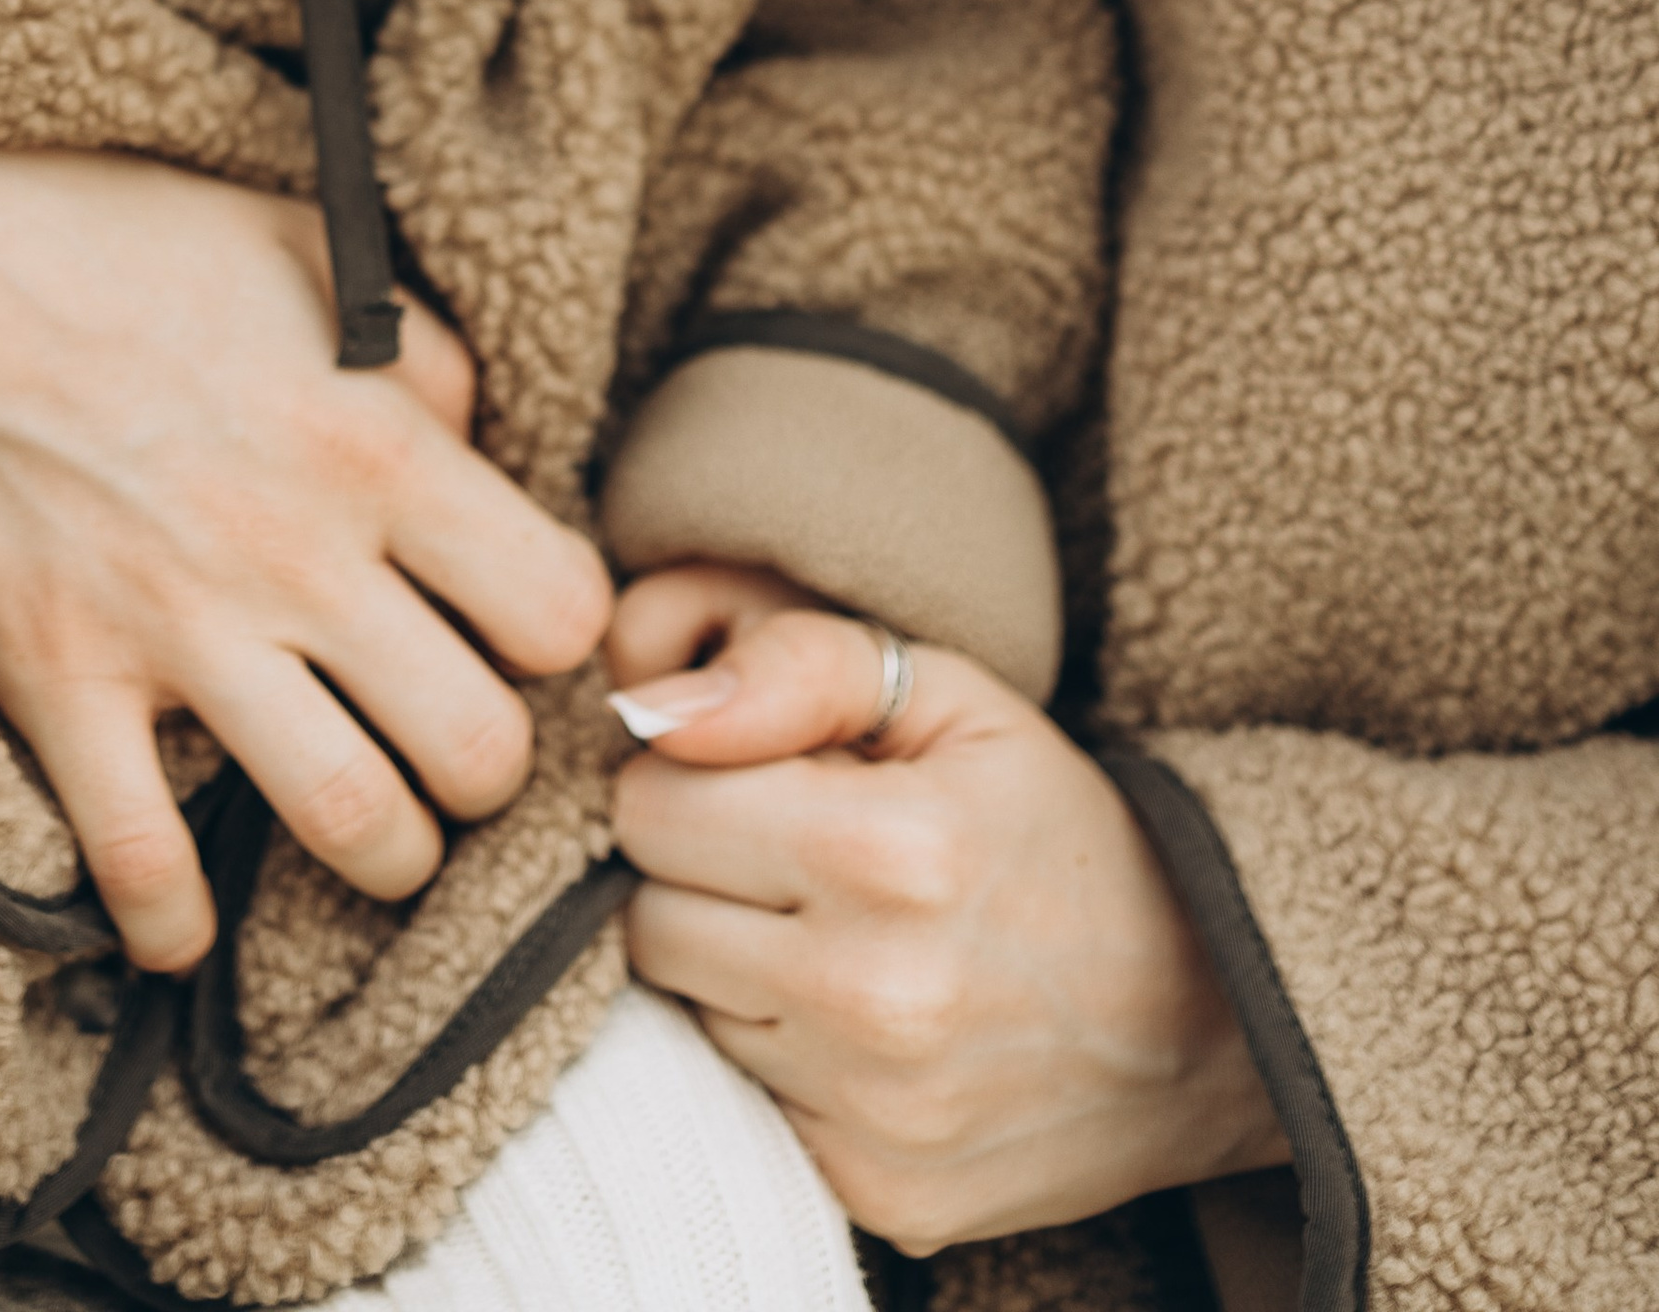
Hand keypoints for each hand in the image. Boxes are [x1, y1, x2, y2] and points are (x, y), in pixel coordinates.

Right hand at [0, 108, 612, 971]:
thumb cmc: (110, 230)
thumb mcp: (298, 242)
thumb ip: (412, 349)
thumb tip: (474, 437)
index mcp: (369, 439)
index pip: (556, 606)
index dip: (563, 631)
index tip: (522, 625)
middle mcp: (294, 550)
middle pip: (476, 746)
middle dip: (491, 769)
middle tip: (457, 742)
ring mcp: (172, 626)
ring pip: (350, 822)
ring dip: (384, 855)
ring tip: (375, 831)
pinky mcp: (57, 675)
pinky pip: (138, 857)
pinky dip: (175, 920)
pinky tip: (191, 921)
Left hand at [606, 566, 1286, 1250]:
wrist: (1211, 1012)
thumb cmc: (1059, 829)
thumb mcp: (954, 698)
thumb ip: (796, 666)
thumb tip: (652, 709)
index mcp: (885, 849)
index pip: (649, 807)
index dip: (692, 778)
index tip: (760, 780)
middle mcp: (872, 995)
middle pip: (649, 917)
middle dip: (702, 873)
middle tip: (797, 857)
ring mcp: (877, 1113)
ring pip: (690, 1013)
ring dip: (738, 966)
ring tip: (841, 933)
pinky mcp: (884, 1194)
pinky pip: (749, 1103)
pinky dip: (787, 1057)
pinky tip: (866, 1022)